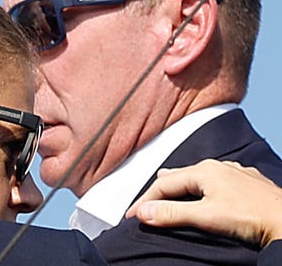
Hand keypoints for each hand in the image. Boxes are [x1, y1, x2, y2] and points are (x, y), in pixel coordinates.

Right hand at [127, 159, 281, 248]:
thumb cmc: (251, 217)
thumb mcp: (206, 217)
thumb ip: (172, 213)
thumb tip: (143, 212)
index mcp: (204, 170)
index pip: (164, 184)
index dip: (145, 201)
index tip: (132, 216)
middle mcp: (219, 167)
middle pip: (180, 177)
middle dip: (160, 190)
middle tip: (145, 204)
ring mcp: (236, 174)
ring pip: (200, 177)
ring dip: (181, 186)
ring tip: (168, 189)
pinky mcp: (250, 184)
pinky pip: (219, 181)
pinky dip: (204, 188)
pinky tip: (208, 192)